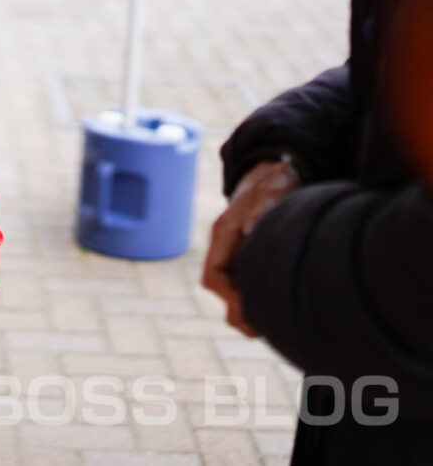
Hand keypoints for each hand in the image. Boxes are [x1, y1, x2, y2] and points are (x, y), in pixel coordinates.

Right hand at [203, 156, 301, 336]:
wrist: (278, 173)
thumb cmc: (272, 183)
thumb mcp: (268, 190)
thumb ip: (262, 207)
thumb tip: (253, 227)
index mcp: (224, 236)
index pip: (213, 277)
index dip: (228, 296)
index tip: (251, 306)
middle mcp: (229, 250)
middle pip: (223, 291)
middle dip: (240, 311)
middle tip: (266, 327)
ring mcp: (241, 257)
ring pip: (238, 295)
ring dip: (253, 309)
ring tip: (278, 323)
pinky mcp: (256, 260)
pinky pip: (254, 290)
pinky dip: (265, 302)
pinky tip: (288, 307)